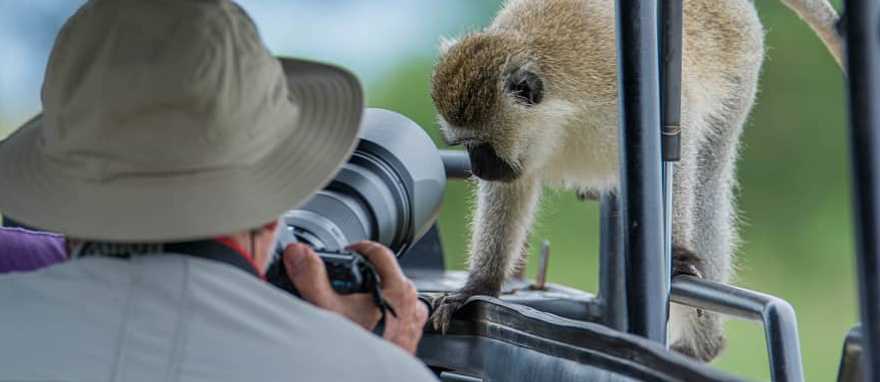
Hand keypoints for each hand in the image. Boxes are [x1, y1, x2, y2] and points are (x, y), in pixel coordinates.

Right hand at [282, 242, 427, 353]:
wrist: (368, 378)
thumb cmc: (355, 352)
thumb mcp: (326, 309)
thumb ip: (311, 277)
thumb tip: (299, 254)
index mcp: (396, 289)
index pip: (381, 252)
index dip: (359, 248)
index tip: (346, 252)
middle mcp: (410, 301)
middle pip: (387, 273)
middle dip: (364, 273)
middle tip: (345, 280)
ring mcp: (412, 319)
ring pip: (393, 294)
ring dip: (373, 293)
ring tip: (352, 303)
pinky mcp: (410, 334)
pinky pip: (398, 313)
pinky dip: (382, 311)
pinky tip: (365, 321)